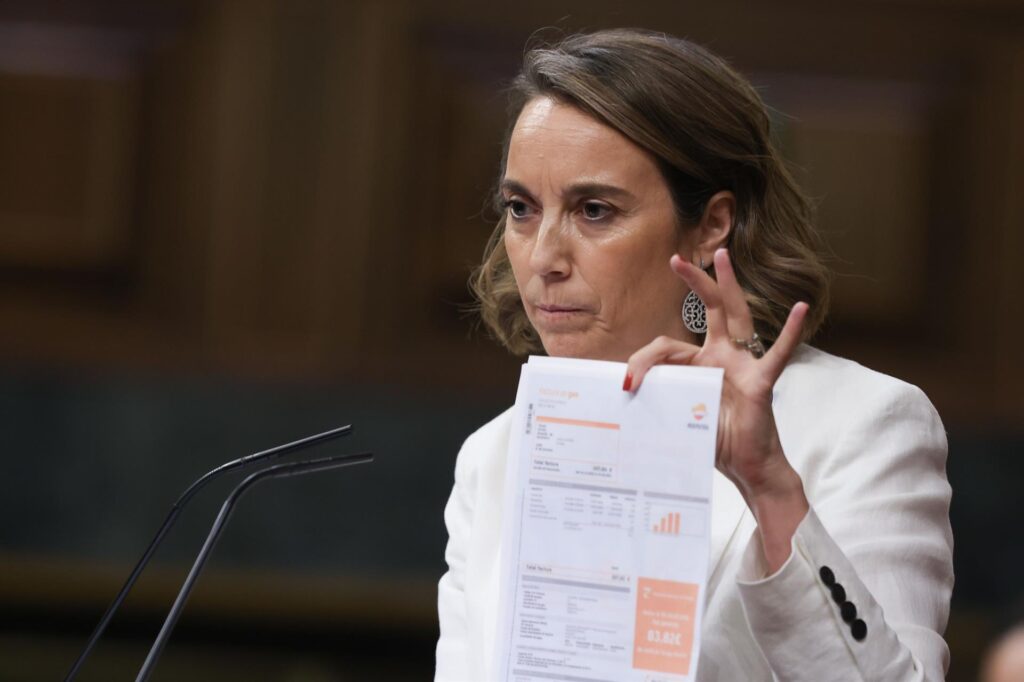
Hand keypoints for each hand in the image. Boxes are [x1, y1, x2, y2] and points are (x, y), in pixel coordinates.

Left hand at [624, 248, 809, 571]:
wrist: (745, 468)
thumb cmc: (714, 442)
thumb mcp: (675, 419)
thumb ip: (656, 404)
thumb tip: (622, 401)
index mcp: (697, 365)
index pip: (666, 347)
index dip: (642, 362)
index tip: (627, 384)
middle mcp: (721, 357)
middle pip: (707, 311)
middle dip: (693, 282)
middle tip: (676, 259)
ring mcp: (742, 365)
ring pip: (735, 317)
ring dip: (727, 286)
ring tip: (723, 257)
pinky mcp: (761, 381)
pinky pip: (777, 353)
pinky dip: (790, 331)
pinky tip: (800, 309)